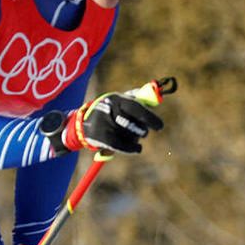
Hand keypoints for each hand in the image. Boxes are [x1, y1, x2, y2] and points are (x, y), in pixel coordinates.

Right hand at [44, 92, 163, 154]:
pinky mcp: (100, 137)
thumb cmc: (112, 110)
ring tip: (130, 135)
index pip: (135, 107)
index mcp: (117, 98)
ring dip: (134, 138)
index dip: (148, 117)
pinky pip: (122, 146)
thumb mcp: (123, 101)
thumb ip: (141, 98)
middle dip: (141, 130)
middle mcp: (108, 109)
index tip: (160, 127)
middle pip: (132, 124)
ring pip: (129, 136)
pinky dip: (132, 148)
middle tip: (143, 132)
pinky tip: (137, 148)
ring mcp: (103, 123)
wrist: (85, 123)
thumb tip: (157, 96)